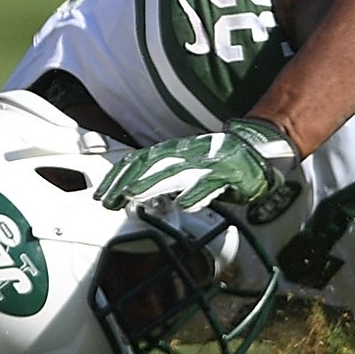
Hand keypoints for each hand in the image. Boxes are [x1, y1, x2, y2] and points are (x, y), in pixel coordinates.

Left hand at [96, 118, 301, 215]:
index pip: (138, 162)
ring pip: (174, 174)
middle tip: (108, 200)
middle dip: (126, 183)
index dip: (118, 177)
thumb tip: (132, 190)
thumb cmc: (215, 160)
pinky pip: (209, 184)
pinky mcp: (225, 174)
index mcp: (171, 153)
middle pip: (149, 167)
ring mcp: (204, 163)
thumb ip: (160, 177)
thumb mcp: (183, 166)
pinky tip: (185, 204)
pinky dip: (197, 193)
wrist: (253, 149)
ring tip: (134, 195)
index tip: (101, 194)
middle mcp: (183, 155)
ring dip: (152, 185)